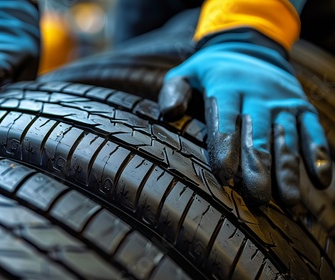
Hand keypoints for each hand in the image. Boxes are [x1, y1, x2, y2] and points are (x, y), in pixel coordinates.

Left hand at [159, 42, 331, 205]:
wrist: (251, 47)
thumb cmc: (211, 71)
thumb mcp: (185, 73)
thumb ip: (173, 91)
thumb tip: (169, 113)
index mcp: (226, 86)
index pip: (226, 119)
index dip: (226, 148)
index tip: (225, 175)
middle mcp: (257, 94)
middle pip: (258, 134)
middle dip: (259, 167)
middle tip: (258, 198)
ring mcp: (283, 101)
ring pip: (286, 137)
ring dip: (289, 169)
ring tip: (289, 200)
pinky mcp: (302, 106)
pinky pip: (313, 130)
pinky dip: (320, 153)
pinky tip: (321, 179)